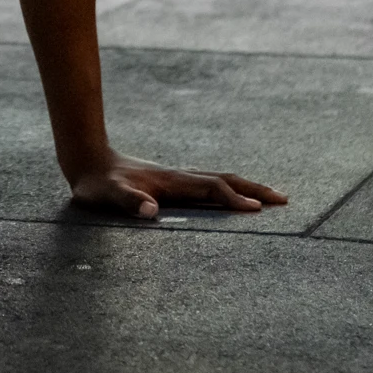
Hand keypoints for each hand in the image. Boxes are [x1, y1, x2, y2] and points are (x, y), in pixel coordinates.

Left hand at [68, 151, 286, 218]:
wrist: (88, 160)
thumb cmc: (96, 183)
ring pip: (220, 180)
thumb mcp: (106, 195)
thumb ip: (127, 202)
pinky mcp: (173, 184)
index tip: (256, 210)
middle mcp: (180, 177)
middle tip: (284, 200)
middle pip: (225, 179)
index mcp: (171, 181)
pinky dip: (230, 191)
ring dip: (247, 188)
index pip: (210, 188)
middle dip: (255, 189)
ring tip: (271, 199)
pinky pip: (210, 186)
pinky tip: (234, 200)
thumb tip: (150, 212)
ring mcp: (178, 179)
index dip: (233, 199)